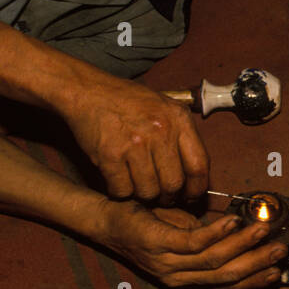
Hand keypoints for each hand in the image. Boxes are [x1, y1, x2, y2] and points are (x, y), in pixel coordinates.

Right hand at [62, 77, 209, 202]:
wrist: (88, 91)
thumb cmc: (128, 101)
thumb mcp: (165, 106)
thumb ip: (182, 134)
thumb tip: (196, 172)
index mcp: (178, 119)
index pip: (199, 165)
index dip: (197, 188)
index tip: (191, 197)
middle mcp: (160, 132)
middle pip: (174, 184)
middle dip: (169, 196)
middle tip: (161, 196)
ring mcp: (135, 144)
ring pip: (149, 192)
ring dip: (144, 196)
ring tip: (139, 186)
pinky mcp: (110, 155)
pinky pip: (122, 190)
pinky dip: (121, 192)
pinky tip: (119, 181)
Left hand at [96, 203, 286, 288]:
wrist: (108, 218)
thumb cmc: (149, 222)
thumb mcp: (184, 234)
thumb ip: (210, 238)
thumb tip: (243, 229)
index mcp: (186, 279)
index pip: (226, 288)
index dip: (254, 281)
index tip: (279, 272)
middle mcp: (178, 277)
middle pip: (225, 276)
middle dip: (256, 263)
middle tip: (280, 250)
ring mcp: (167, 262)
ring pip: (213, 260)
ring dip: (243, 245)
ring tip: (264, 229)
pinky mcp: (159, 242)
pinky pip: (194, 241)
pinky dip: (217, 231)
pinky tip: (233, 221)